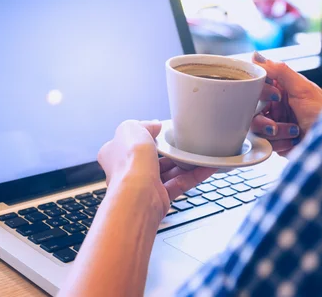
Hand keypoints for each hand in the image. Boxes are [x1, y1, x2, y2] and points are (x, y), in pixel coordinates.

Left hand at [97, 120, 215, 218]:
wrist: (137, 195)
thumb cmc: (129, 163)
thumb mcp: (132, 128)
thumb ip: (145, 124)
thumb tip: (155, 125)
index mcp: (115, 153)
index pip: (132, 140)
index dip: (148, 134)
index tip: (163, 129)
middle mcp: (127, 170)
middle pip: (153, 156)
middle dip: (170, 150)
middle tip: (185, 141)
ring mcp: (144, 185)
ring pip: (169, 171)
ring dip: (185, 162)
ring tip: (200, 153)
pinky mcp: (160, 197)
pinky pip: (180, 183)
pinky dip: (195, 175)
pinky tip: (207, 167)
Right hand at [251, 52, 321, 153]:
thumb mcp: (303, 88)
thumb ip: (279, 71)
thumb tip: (256, 56)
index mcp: (280, 90)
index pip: (257, 86)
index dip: (261, 91)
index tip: (275, 95)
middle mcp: (274, 106)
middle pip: (251, 109)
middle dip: (263, 118)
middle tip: (275, 123)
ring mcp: (273, 125)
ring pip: (255, 128)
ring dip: (276, 131)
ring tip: (294, 131)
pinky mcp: (274, 142)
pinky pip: (264, 143)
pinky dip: (279, 144)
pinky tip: (294, 141)